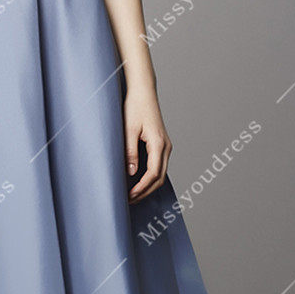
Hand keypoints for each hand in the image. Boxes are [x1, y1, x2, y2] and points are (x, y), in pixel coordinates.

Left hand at [124, 87, 171, 202]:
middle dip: (145, 191)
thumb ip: (130, 152)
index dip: (141, 188)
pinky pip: (157, 166)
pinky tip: (136, 181)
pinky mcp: (161, 145)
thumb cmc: (135, 107)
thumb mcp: (128, 130)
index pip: (153, 174)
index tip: (129, 196)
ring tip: (131, 194)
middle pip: (159, 178)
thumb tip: (131, 173)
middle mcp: (166, 147)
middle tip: (129, 200)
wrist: (143, 93)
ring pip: (160, 174)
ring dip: (147, 186)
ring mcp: (165, 147)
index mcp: (159, 143)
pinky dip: (148, 177)